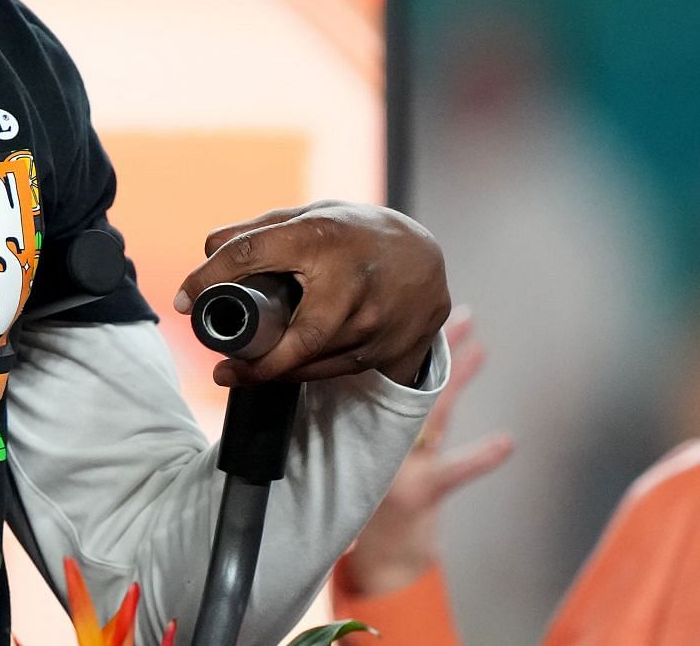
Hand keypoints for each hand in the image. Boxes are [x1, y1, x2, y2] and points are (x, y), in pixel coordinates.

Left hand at [174, 200, 449, 386]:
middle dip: (258, 362)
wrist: (429, 257)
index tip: (183, 300)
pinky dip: (305, 373)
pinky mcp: (391, 348)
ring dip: (276, 371)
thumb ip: (259, 230)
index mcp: (321, 236)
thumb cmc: (355, 233)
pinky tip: (281, 372)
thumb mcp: (310, 216)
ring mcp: (377, 320)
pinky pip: (337, 370)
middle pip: (300, 336)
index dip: (210, 277)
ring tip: (240, 373)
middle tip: (220, 371)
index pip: (252, 254)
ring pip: (317, 361)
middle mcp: (352, 281)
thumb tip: (208, 246)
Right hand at [340, 310, 513, 595]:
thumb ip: (360, 421)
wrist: (381, 564)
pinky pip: (455, 470)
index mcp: (361, 425)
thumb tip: (364, 374)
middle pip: (408, 380)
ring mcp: (399, 462)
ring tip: (480, 346)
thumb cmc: (377, 507)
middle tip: (456, 310)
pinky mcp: (420, 493)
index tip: (410, 301)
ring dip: (456, 378)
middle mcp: (377, 437)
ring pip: (431, 410)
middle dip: (433, 344)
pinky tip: (507, 441)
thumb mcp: (359, 460)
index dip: (399, 339)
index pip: (381, 373)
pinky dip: (482, 456)